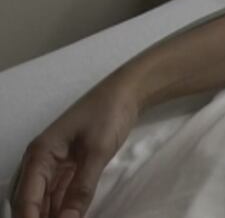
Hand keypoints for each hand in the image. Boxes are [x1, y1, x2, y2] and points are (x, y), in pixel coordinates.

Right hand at [12, 79, 138, 217]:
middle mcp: (40, 162)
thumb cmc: (108, 115)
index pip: (26, 198)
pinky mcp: (70, 166)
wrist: (126, 93)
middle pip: (29, 202)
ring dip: (50, 215)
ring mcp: (55, 164)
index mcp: (39, 155)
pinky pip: (59, 193)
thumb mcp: (97, 152)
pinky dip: (62, 208)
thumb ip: (82, 188)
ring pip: (44, 200)